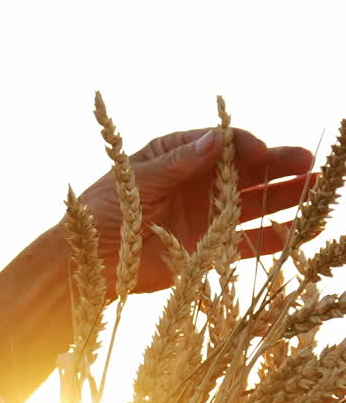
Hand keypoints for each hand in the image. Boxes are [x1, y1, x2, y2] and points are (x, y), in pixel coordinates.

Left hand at [79, 127, 314, 292]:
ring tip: (314, 192)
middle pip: (246, 171)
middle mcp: (198, 182)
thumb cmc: (103, 211)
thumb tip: (217, 139)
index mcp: (178, 154)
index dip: (243, 145)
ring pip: (253, 204)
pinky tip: (296, 233)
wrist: (88, 263)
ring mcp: (206, 215)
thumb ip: (176, 163)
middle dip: (277, 166)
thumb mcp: (135, 181)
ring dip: (283, 198)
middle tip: (307, 163)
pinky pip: (244, 242)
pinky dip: (270, 239)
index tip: (260, 149)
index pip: (221, 143)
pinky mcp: (208, 249)